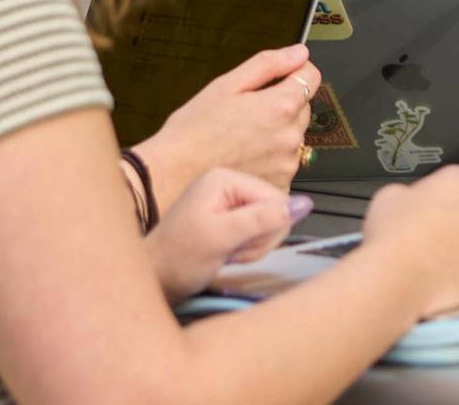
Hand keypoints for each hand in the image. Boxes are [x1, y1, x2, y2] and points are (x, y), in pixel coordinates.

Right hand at [141, 44, 318, 199]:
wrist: (176, 174)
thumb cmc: (194, 131)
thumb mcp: (227, 85)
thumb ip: (268, 64)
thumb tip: (297, 53)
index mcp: (280, 107)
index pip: (312, 76)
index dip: (297, 70)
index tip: (285, 73)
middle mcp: (289, 137)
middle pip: (303, 107)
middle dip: (284, 103)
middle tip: (249, 111)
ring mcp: (286, 164)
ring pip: (295, 136)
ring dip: (279, 133)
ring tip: (244, 136)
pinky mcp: (280, 185)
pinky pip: (286, 164)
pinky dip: (273, 159)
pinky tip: (247, 157)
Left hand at [145, 168, 308, 298]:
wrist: (156, 279)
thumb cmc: (178, 258)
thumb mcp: (223, 237)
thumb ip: (264, 219)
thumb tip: (302, 205)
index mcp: (225, 179)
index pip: (276, 198)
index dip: (269, 227)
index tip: (244, 244)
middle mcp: (228, 185)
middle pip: (276, 211)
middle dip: (260, 239)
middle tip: (233, 250)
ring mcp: (229, 202)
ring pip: (270, 225)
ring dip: (254, 247)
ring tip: (228, 253)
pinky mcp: (230, 218)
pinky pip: (259, 233)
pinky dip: (249, 250)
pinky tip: (230, 253)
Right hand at [351, 166, 458, 317]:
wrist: (398, 279)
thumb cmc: (394, 239)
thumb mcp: (389, 196)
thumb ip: (409, 193)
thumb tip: (410, 201)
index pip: (453, 180)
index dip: (436, 195)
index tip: (427, 206)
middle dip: (456, 215)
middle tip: (431, 229)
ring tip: (435, 253)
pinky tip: (443, 270)